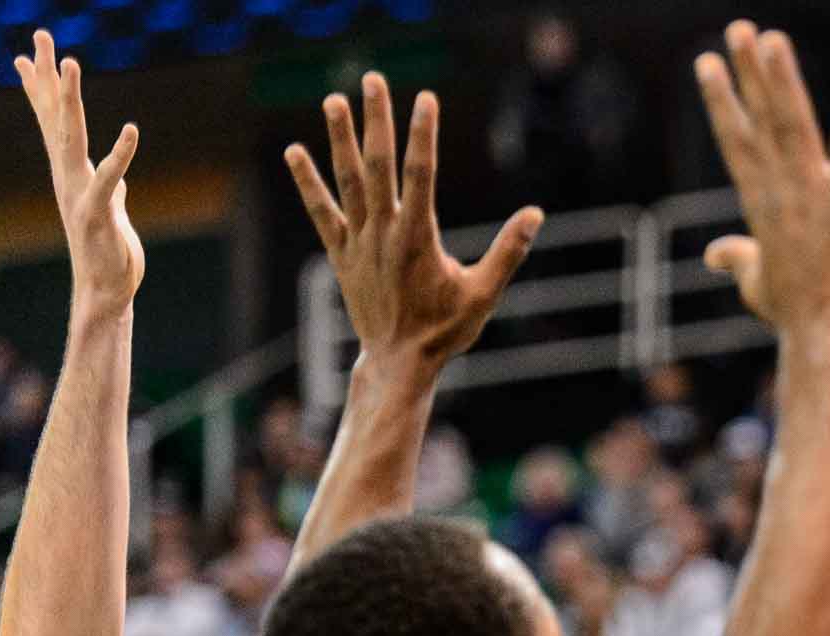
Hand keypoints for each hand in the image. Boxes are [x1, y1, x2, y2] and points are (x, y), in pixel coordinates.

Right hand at [15, 31, 142, 317]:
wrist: (105, 291)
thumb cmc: (109, 253)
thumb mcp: (112, 211)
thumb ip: (112, 190)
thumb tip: (118, 179)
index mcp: (71, 173)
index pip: (53, 122)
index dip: (42, 88)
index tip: (31, 54)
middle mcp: (68, 176)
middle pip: (56, 117)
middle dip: (48, 76)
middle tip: (42, 36)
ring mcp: (79, 192)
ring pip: (72, 137)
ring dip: (69, 99)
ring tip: (70, 63)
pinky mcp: (98, 213)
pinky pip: (109, 178)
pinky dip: (121, 155)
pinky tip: (131, 130)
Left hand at [284, 73, 543, 369]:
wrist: (398, 362)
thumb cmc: (445, 330)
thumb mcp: (484, 293)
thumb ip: (508, 252)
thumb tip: (535, 215)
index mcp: (418, 237)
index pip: (420, 173)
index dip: (422, 133)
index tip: (425, 98)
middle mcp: (384, 233)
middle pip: (378, 165)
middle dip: (377, 120)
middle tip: (374, 80)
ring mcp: (359, 242)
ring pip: (347, 181)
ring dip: (340, 139)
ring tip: (333, 100)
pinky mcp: (342, 254)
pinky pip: (322, 212)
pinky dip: (308, 183)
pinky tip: (294, 153)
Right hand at [695, 22, 829, 337]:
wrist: (826, 341)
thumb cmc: (796, 315)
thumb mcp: (756, 283)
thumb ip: (737, 258)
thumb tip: (714, 253)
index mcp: (761, 206)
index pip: (737, 142)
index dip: (723, 101)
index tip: (707, 62)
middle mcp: (781, 194)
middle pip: (760, 123)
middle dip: (748, 74)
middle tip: (738, 29)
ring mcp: (813, 198)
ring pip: (792, 128)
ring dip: (781, 82)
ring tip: (770, 38)